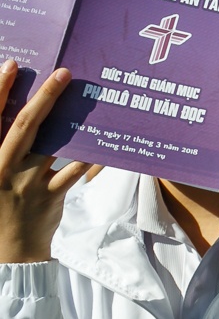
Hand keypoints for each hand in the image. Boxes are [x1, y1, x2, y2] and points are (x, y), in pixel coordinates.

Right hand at [0, 64, 94, 263]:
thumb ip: (2, 146)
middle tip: (63, 73)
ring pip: (54, 145)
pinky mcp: (50, 196)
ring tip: (90, 100)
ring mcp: (27, 181)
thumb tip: (20, 116)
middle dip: (43, 97)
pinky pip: (76, 172)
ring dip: (73, 121)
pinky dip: (92, 157)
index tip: (11, 65)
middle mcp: (2, 166)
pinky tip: (108, 144)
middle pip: (23, 125)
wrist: (6, 252)